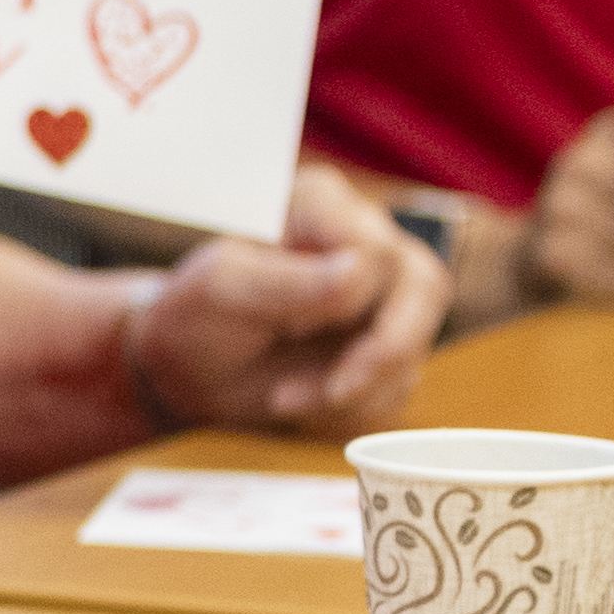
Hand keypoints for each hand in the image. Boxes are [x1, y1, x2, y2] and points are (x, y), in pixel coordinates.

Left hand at [128, 163, 443, 431]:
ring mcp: (385, 295)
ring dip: (354, 390)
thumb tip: (358, 271)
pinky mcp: (388, 344)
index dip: (344, 302)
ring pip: (416, 345)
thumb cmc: (198, 314)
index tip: (288, 327)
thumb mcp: (224, 290)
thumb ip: (288, 280)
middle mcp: (367, 240)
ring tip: (285, 394)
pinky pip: (400, 385)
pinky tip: (302, 399)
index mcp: (322, 204)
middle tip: (326, 392)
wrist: (191, 370)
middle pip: (422, 290)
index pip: (374, 250)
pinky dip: (352, 409)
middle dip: (376, 355)